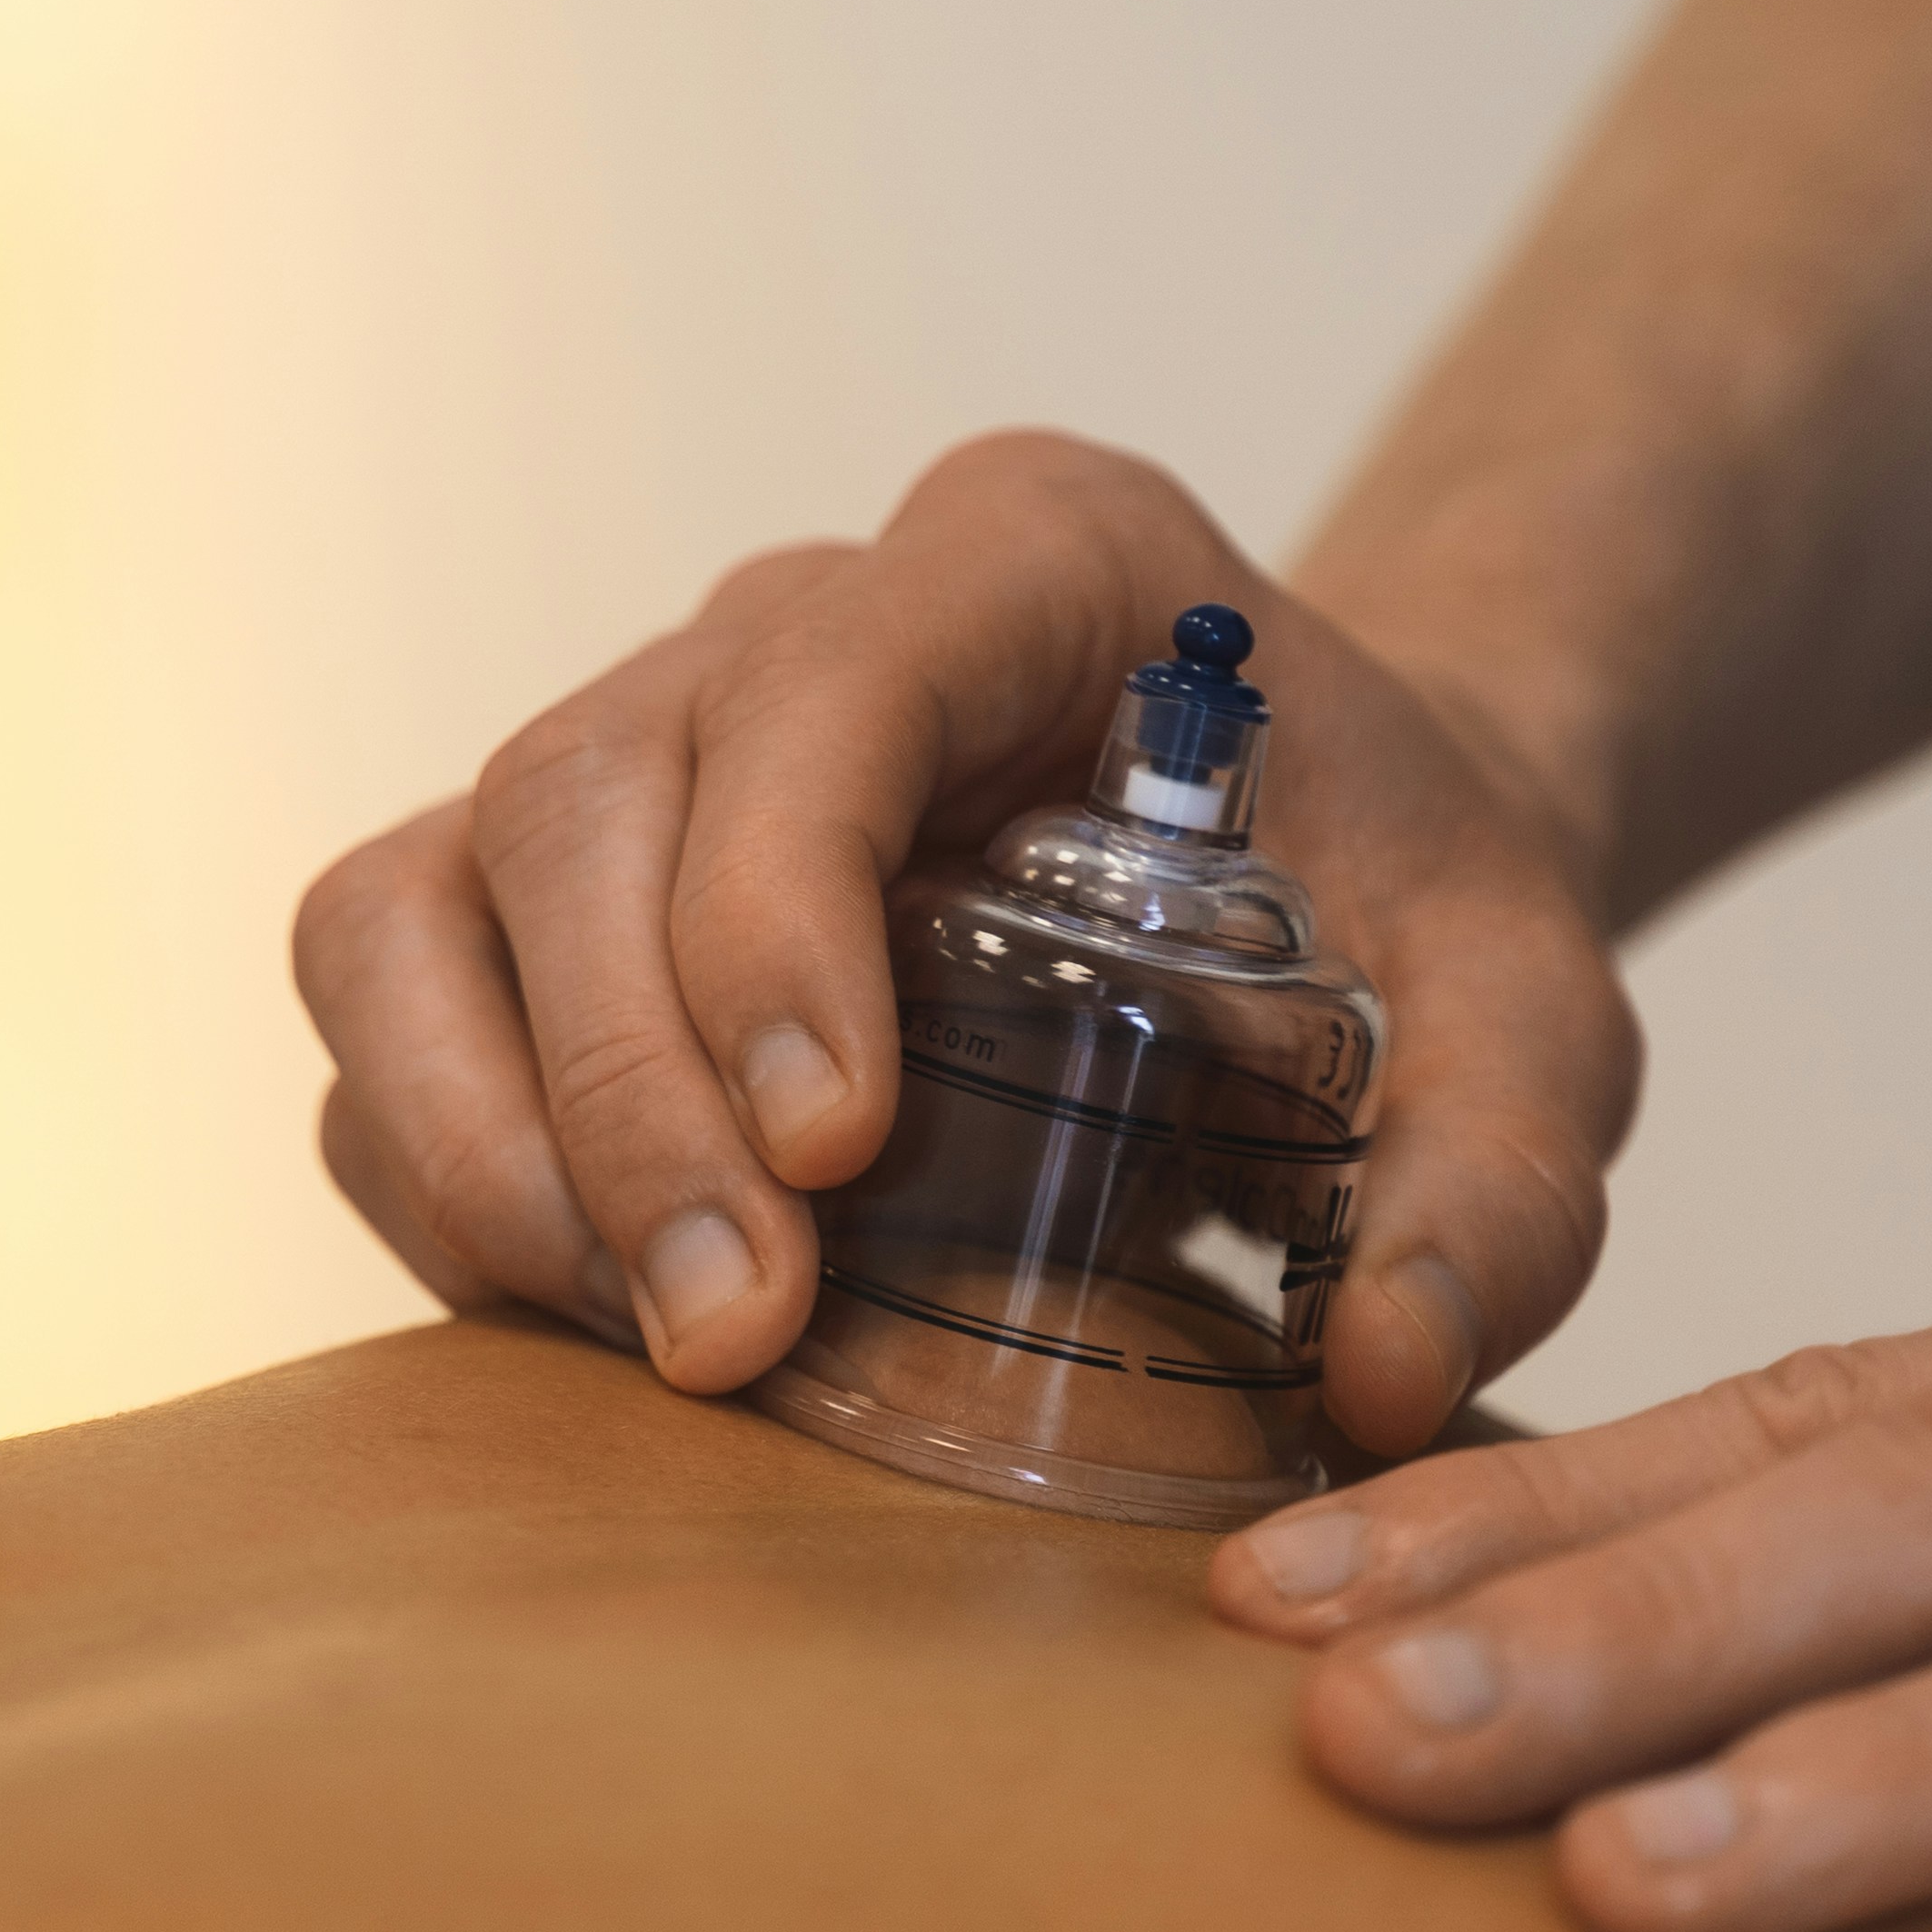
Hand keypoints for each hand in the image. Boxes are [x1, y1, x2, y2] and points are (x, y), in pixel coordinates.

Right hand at [293, 430, 1641, 1450]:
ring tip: (647, 1339)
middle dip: (630, 1086)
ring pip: (426, 891)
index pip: (828, 677)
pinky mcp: (540, 894)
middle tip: (739, 1336)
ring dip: (496, 1136)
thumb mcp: (1541, 1019)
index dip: (779, 904)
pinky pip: (390, 994)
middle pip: (590, 798)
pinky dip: (439, 1164)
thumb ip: (1512, 1180)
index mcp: (1030, 559)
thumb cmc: (1407, 901)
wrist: (1334, 865)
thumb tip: (1382, 1371)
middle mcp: (789, 621)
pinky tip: (581, 1310)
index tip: (835, 1148)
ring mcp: (640, 748)